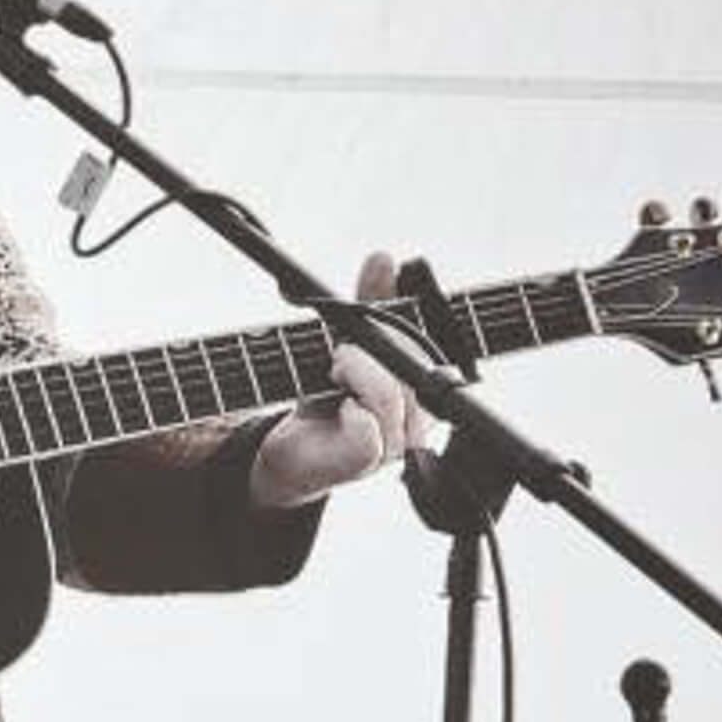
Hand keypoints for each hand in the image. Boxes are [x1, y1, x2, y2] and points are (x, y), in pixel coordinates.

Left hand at [247, 250, 432, 509]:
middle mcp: (419, 420)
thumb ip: (371, 303)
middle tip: (339, 353)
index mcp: (424, 389)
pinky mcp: (368, 462)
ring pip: (390, 395)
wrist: (291, 450)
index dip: (400, 326)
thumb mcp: (347, 340)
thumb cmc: (325, 395)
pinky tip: (338, 406)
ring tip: (335, 373)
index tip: (371, 322)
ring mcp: (397, 445)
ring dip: (356, 374)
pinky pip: (369, 430)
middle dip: (371, 350)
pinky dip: (349, 409)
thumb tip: (383, 258)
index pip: (430, 346)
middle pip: (412, 367)